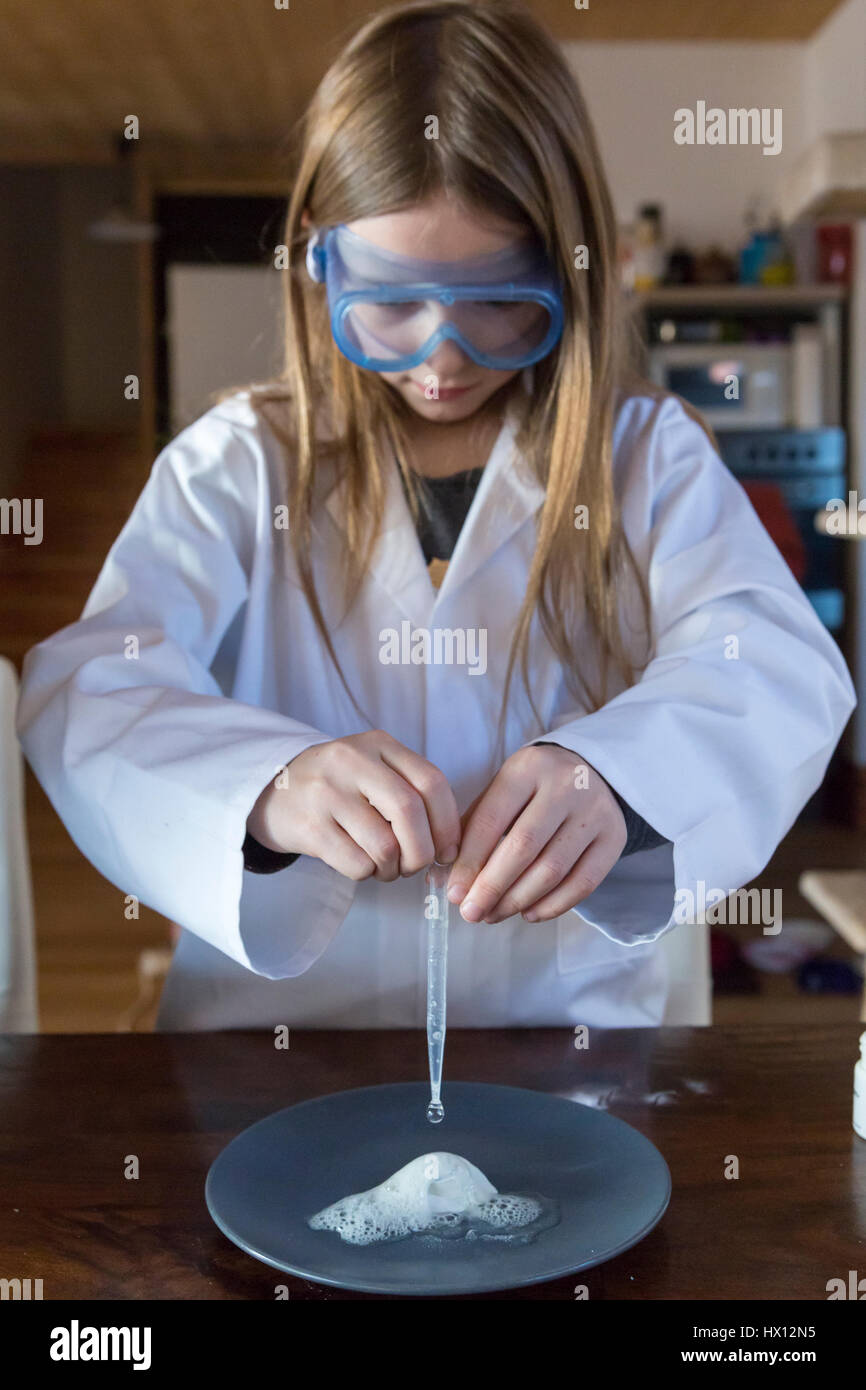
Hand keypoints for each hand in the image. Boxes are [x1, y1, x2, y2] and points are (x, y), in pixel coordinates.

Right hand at [246, 730, 460, 882]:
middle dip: (422, 851)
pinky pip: (357, 864)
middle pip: (410, 812)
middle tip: (416, 865)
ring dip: (394, 869)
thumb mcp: (373, 769)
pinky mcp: (309, 826)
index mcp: (378, 744)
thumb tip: (449, 846)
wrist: (273, 791)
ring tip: (386, 866)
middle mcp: (352, 761)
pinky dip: (368, 874)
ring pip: (384, 845)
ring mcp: (327, 792)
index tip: (448, 850)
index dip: (448, 823)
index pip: (431, 782)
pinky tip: (361, 864)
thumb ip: (410, 791)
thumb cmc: (338, 787)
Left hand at [447, 743, 625, 922]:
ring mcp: (594, 812)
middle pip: (523, 847)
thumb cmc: (535, 788)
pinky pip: (583, 882)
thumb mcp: (503, 791)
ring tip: (494, 914)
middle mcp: (565, 786)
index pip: (492, 819)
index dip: (470, 861)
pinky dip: (553, 905)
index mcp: (528, 768)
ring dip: (518, 900)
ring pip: (553, 869)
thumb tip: (445, 880)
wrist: (592, 772)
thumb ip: (473, 829)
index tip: (454, 893)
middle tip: (471, 912)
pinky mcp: (614, 837)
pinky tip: (529, 913)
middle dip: (492, 886)